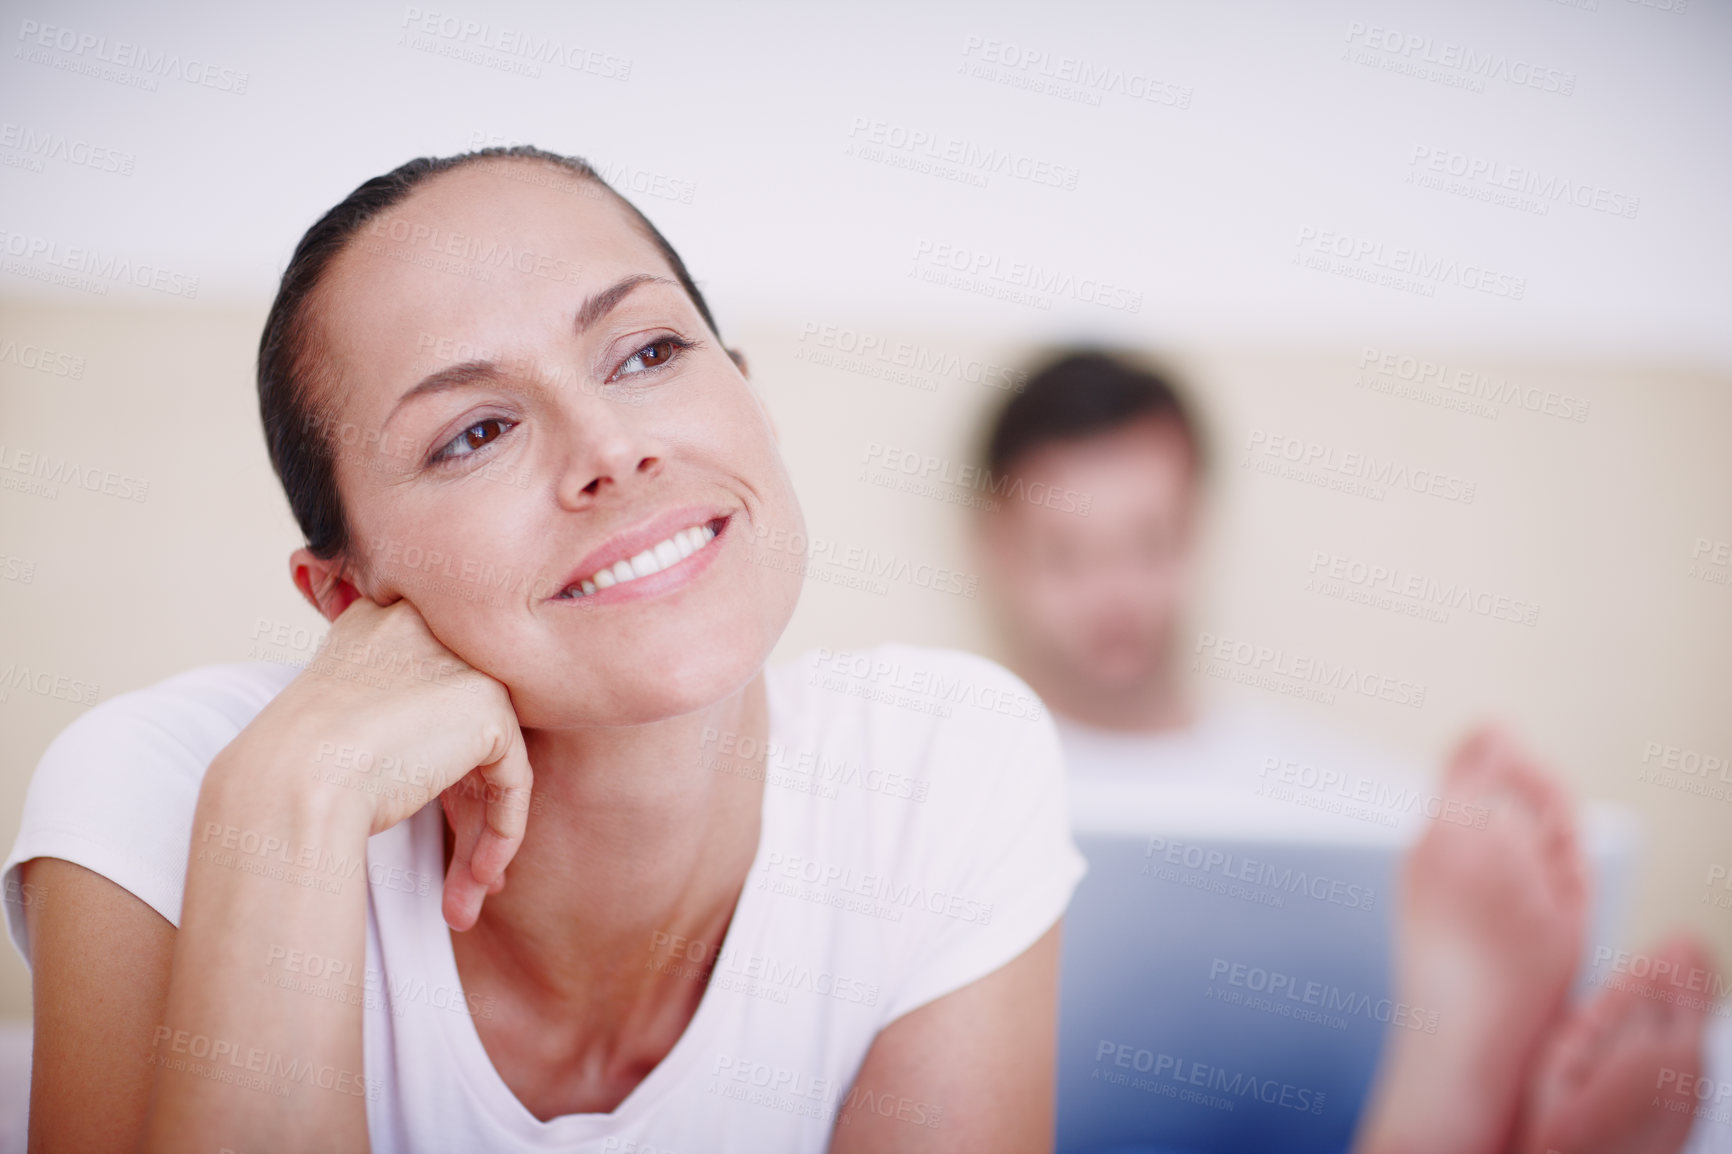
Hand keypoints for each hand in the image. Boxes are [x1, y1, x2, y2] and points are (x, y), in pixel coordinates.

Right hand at [230, 597, 532, 930]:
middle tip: (461, 874)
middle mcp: (429, 629)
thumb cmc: (290, 769)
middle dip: (466, 810)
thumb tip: (437, 760)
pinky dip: (503, 831)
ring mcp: (462, 662)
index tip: (434, 824)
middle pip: (464, 729)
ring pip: (491, 760)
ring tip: (462, 902)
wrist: (286, 783)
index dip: (439, 770)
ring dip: (480, 836)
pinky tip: (480, 878)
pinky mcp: (489, 704)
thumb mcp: (336, 718)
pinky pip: (513, 777)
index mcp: (385, 622)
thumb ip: (390, 713)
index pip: (434, 696)